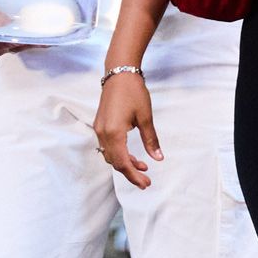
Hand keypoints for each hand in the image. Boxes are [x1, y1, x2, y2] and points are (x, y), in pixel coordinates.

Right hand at [93, 72, 161, 189]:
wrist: (119, 73)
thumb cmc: (133, 92)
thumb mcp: (145, 117)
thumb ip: (151, 140)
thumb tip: (158, 158)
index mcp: (114, 133)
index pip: (123, 162)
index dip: (134, 176)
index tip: (146, 183)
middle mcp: (103, 133)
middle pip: (115, 162)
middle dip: (130, 173)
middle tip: (146, 181)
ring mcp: (99, 129)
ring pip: (110, 155)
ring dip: (125, 163)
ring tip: (142, 166)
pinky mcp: (100, 125)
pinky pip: (107, 146)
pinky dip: (119, 153)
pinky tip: (132, 155)